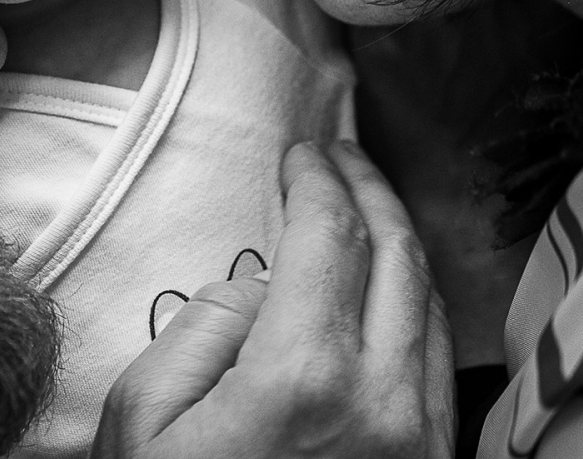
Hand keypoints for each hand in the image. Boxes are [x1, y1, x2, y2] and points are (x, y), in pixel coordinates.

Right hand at [92, 141, 454, 458]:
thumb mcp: (144, 423)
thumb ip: (203, 328)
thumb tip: (262, 286)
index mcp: (304, 376)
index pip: (331, 236)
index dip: (318, 178)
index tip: (302, 151)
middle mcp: (381, 399)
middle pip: (397, 255)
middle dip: (371, 190)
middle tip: (341, 157)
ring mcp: (417, 438)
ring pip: (431, 303)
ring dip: (400, 241)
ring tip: (365, 208)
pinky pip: (438, 360)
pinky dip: (418, 301)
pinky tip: (388, 288)